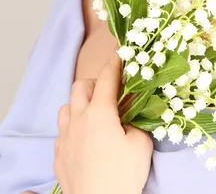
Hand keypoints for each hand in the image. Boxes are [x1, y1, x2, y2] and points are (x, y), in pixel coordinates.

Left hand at [54, 51, 152, 193]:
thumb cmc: (122, 175)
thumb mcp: (141, 144)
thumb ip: (137, 121)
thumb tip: (133, 114)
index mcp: (99, 113)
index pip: (107, 78)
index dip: (115, 64)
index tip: (120, 55)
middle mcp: (77, 120)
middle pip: (81, 87)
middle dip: (96, 83)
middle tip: (111, 93)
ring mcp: (64, 138)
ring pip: (66, 107)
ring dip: (80, 104)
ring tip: (94, 114)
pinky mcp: (58, 155)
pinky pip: (62, 131)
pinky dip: (73, 127)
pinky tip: (84, 138)